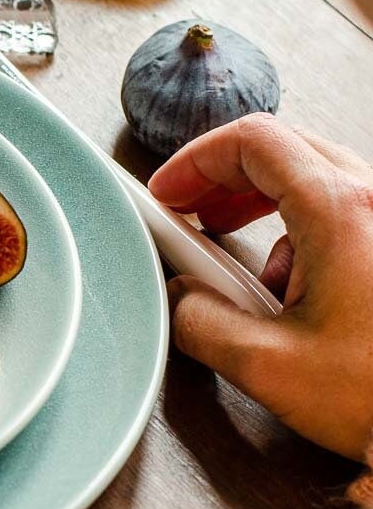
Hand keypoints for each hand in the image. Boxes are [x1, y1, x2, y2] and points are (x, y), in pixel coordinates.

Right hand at [148, 113, 372, 460]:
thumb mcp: (268, 367)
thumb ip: (201, 324)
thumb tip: (180, 303)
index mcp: (341, 214)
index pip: (253, 142)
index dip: (196, 161)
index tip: (167, 193)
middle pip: (284, 148)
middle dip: (221, 176)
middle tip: (187, 211)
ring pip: (313, 177)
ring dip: (258, 204)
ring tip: (228, 250)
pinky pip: (340, 212)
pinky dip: (296, 231)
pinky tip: (282, 284)